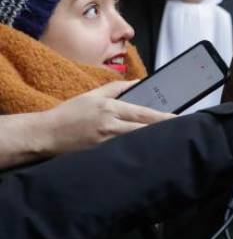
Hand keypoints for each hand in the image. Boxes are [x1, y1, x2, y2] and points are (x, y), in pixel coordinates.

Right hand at [43, 80, 173, 155]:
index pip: (143, 113)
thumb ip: (118, 88)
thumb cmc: (69, 114)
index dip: (163, 117)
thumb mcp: (93, 95)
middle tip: (181, 132)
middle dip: (163, 131)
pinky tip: (146, 154)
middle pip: (144, 129)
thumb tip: (138, 82)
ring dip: (152, 142)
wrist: (45, 134)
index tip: (179, 118)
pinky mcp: (99, 155)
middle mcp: (110, 125)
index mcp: (110, 108)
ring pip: (135, 142)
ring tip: (169, 142)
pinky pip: (122, 153)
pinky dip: (135, 152)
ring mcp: (105, 143)